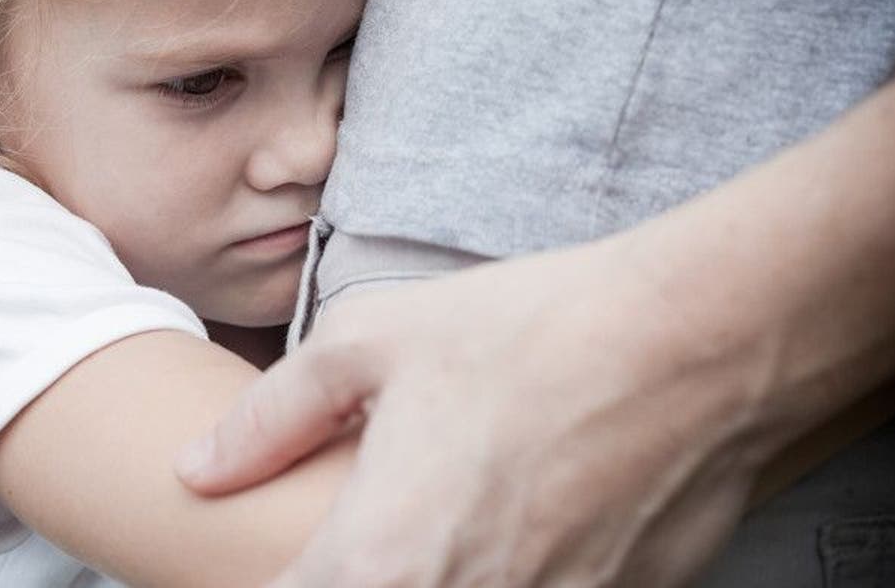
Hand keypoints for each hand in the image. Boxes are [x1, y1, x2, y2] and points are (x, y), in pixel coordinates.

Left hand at [176, 238, 768, 586]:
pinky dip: (506, 575)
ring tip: (441, 514)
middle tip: (363, 533)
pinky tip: (515, 519)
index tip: (274, 563)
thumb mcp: (372, 341)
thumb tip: (199, 468)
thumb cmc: (530, 332)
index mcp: (378, 562)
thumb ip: (270, 418)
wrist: (695, 343)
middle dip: (349, 576)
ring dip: (430, 576)